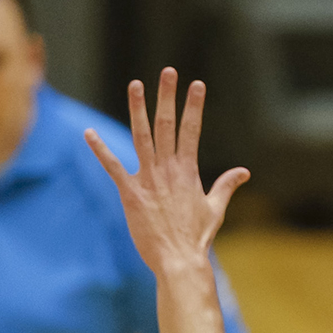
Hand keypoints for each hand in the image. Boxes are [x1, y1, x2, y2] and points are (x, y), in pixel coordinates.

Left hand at [85, 69, 249, 272]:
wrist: (179, 261)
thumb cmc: (196, 238)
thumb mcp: (215, 208)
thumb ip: (226, 186)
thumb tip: (244, 172)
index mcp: (188, 170)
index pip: (192, 130)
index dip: (194, 106)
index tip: (197, 84)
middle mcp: (168, 169)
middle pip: (167, 125)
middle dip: (167, 96)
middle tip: (168, 71)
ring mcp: (148, 179)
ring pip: (142, 137)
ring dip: (138, 110)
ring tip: (136, 85)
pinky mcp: (130, 193)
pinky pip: (113, 167)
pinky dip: (100, 149)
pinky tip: (87, 133)